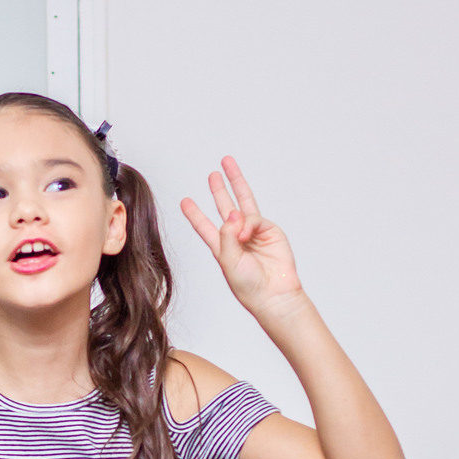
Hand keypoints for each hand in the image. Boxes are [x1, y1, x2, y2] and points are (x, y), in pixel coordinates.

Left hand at [181, 156, 302, 319]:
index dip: (195, 214)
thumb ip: (227, 235)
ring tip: (225, 164)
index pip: (204, 226)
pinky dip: (248, 222)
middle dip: (220, 189)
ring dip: (235, 183)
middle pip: (226, 207)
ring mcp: (254, 232)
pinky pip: (254, 217)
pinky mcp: (269, 231)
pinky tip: (245, 233)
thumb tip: (234, 212)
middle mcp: (237, 237)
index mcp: (221, 247)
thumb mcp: (228, 260)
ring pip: (243, 203)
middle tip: (214, 173)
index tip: (185, 201)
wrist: (273, 294)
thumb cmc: (248, 285)